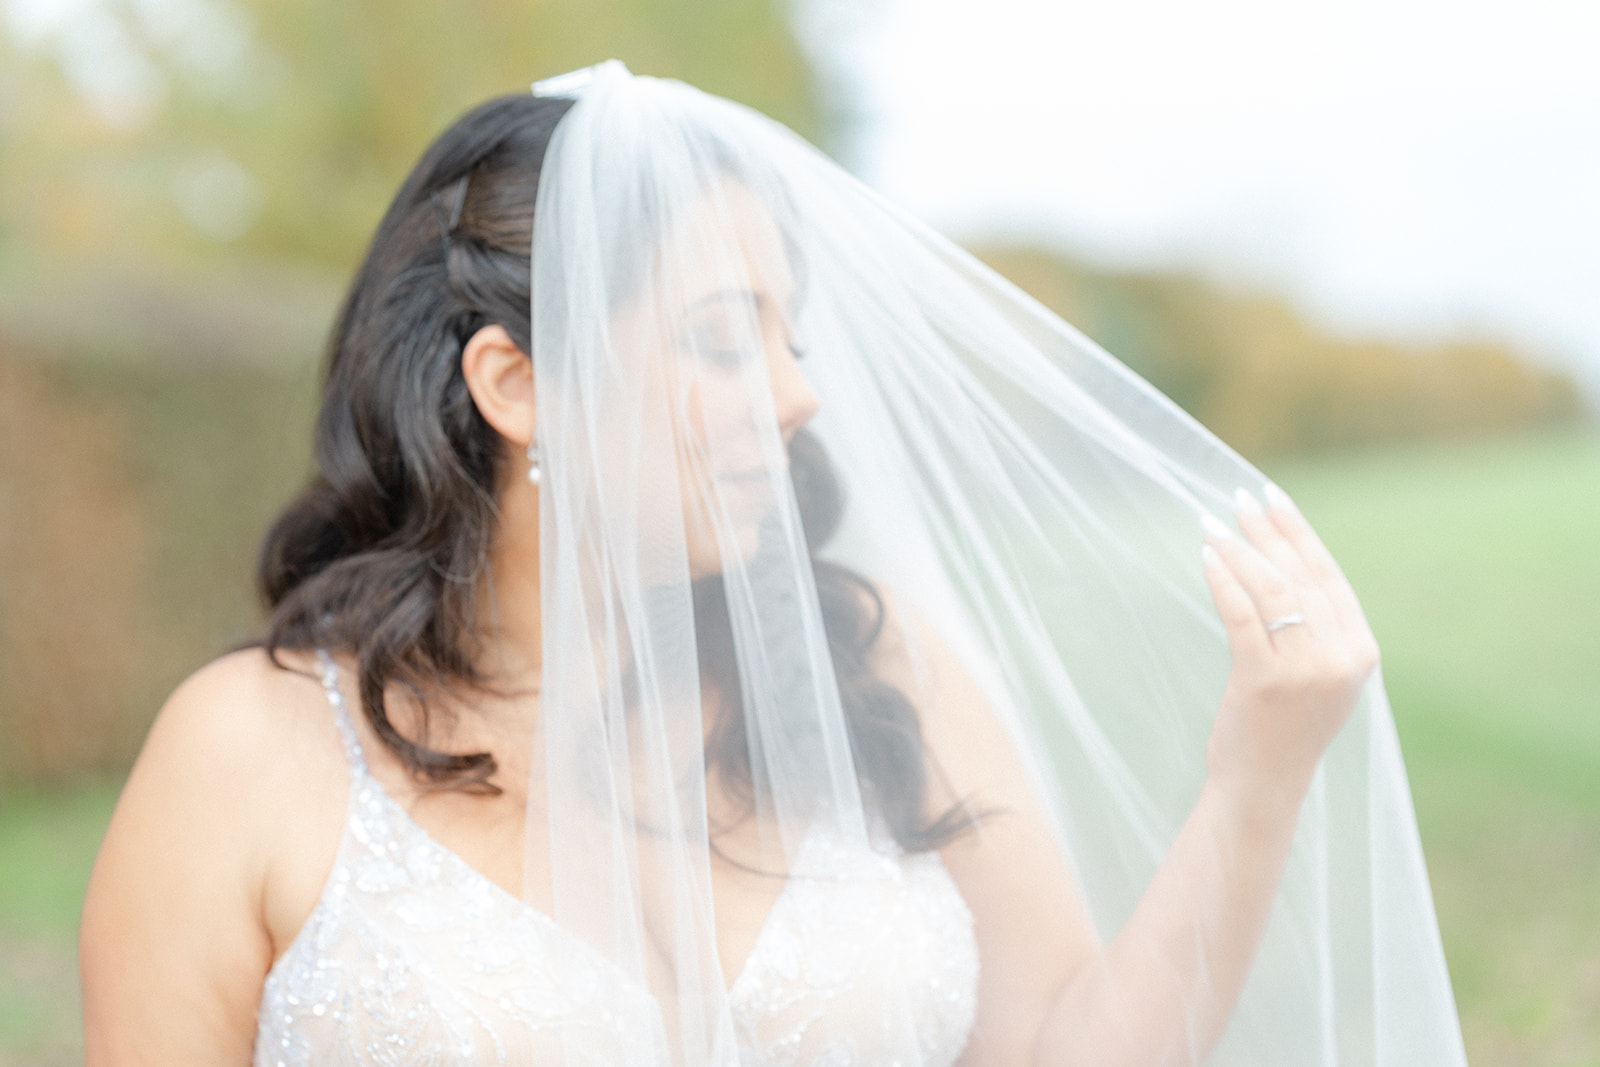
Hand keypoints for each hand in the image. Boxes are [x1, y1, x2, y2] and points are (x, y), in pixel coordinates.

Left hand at [1200, 486, 1379, 806]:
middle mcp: (1341, 658)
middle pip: (1298, 576)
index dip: (1299, 532)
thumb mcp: (1319, 675)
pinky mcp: (1265, 682)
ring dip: (1238, 550)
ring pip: (1269, 591)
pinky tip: (1206, 557)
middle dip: (1266, 532)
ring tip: (1211, 523)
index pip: (1328, 575)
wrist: (1265, 784)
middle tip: (1238, 499)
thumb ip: (1318, 629)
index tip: (1273, 498)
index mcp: (1361, 651)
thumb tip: (1283, 562)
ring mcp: (1306, 671)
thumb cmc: (1284, 727)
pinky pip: (1240, 616)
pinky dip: (1222, 581)